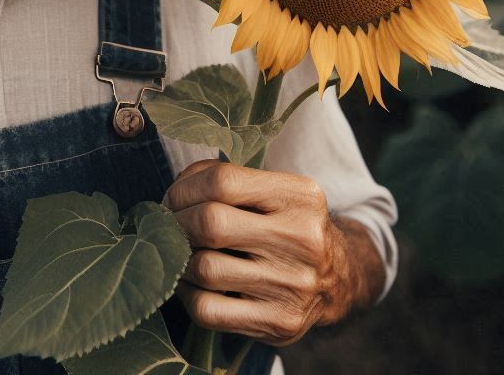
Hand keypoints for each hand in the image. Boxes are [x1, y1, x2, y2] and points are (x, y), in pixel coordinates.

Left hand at [164, 159, 361, 346]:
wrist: (338, 280)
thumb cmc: (288, 225)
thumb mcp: (275, 191)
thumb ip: (229, 180)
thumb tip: (175, 190)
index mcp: (299, 197)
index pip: (223, 181)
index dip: (185, 188)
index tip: (173, 198)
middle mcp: (302, 239)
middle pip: (211, 224)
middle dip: (176, 222)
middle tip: (166, 224)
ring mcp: (292, 285)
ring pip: (205, 269)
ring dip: (178, 259)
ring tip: (176, 251)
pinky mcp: (279, 322)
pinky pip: (209, 310)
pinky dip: (186, 294)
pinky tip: (189, 282)